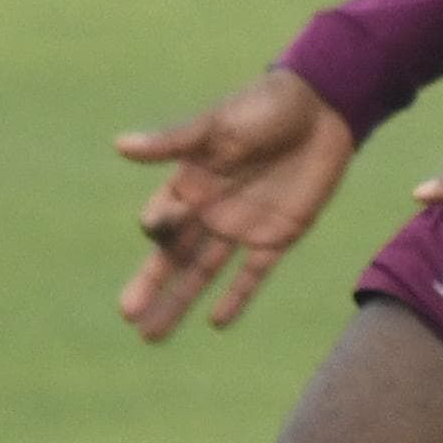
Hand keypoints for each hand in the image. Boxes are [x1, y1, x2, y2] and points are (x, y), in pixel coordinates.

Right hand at [115, 70, 355, 340]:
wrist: (323, 107)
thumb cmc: (265, 106)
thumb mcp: (218, 126)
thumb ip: (173, 143)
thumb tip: (119, 145)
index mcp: (190, 182)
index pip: (164, 218)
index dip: (160, 227)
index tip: (159, 227)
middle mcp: (209, 209)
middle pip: (174, 256)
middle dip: (151, 286)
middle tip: (128, 317)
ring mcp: (242, 226)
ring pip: (204, 273)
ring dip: (179, 302)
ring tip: (152, 335)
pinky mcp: (277, 236)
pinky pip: (252, 274)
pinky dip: (236, 297)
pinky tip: (216, 323)